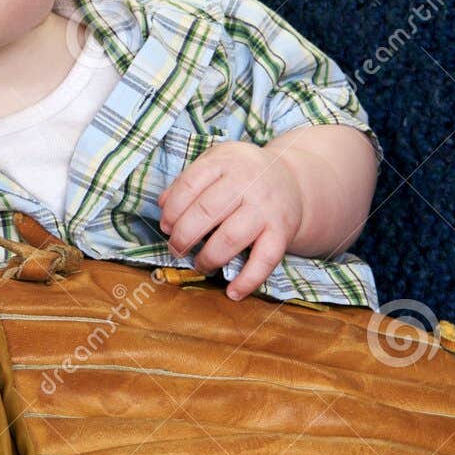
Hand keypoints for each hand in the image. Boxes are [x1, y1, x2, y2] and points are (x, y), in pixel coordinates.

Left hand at [156, 139, 304, 300]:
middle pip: (206, 212)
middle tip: (176, 250)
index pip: (190, 185)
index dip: (172, 210)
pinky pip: (265, 260)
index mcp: (226, 161)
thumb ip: (187, 182)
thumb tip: (162, 206)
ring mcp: (266, 207)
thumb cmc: (243, 175)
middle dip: (183, 237)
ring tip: (200, 264)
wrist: (293, 180)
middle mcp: (248, 182)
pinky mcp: (282, 231)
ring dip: (208, 258)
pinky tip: (233, 292)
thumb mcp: (216, 163)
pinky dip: (248, 280)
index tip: (166, 227)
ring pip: (230, 237)